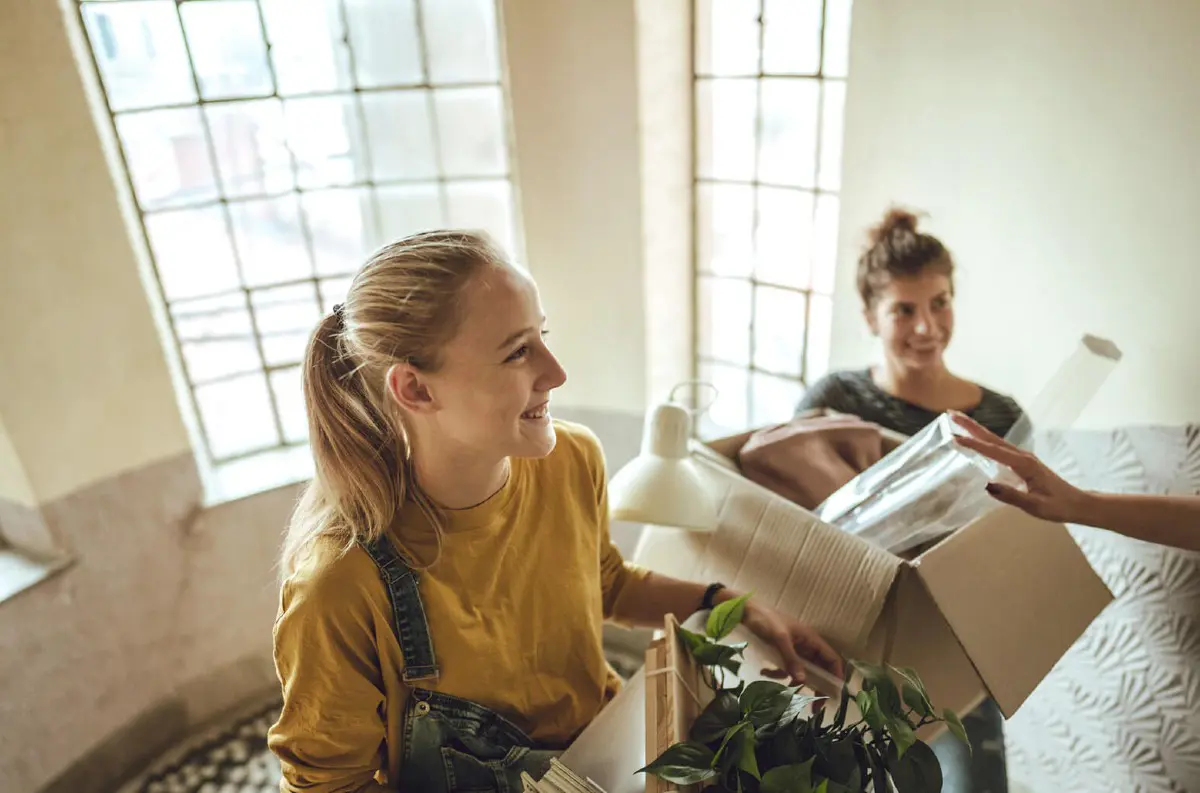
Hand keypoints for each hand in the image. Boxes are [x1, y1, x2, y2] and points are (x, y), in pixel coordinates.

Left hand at [739, 598, 843, 692]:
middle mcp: (805, 645)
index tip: (834, 695)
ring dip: (795, 682)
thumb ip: (790, 659)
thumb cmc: (765, 619)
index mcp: (811, 639)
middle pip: (819, 669)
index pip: (832, 659)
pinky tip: (764, 672)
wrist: (744, 611)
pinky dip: (778, 673)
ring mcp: (793, 650)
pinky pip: (785, 668)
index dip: (836, 676)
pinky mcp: (780, 652)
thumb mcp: (779, 638)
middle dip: (818, 687)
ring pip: (801, 671)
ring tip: (788, 693)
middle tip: (815, 708)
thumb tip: (803, 680)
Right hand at [949, 411, 1090, 523]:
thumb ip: (1012, 496)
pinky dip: (984, 440)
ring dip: (976, 429)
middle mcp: (1022, 456)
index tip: (954, 437)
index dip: (974, 444)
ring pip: (995, 440)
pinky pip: (998, 447)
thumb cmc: (1058, 506)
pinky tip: (977, 439)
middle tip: (951, 414)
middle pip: (992, 438)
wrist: (1077, 503)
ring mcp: (1022, 457)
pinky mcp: (1022, 462)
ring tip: (958, 421)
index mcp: (1024, 464)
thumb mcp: (1035, 506)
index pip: (993, 451)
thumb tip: (987, 486)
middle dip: (971, 425)